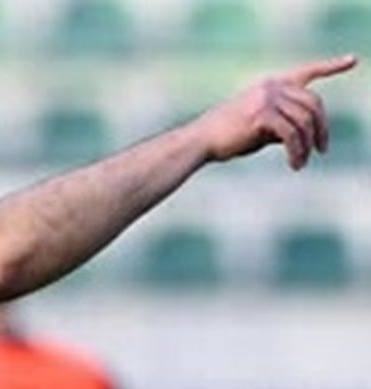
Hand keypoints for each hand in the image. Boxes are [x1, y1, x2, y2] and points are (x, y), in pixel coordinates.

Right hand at [194, 54, 357, 169]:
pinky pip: (292, 136)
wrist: (199, 142)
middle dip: (322, 128)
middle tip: (321, 150)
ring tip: (301, 162)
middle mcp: (270, 86)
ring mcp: (266, 99)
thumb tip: (304, 136)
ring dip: (308, 146)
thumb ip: (282, 123)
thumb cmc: (226, 137)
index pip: (306, 71)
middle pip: (314, 103)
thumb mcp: (259, 126)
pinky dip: (297, 152)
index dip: (331, 65)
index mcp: (270, 84)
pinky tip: (294, 164)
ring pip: (305, 121)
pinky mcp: (262, 116)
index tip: (352, 61)